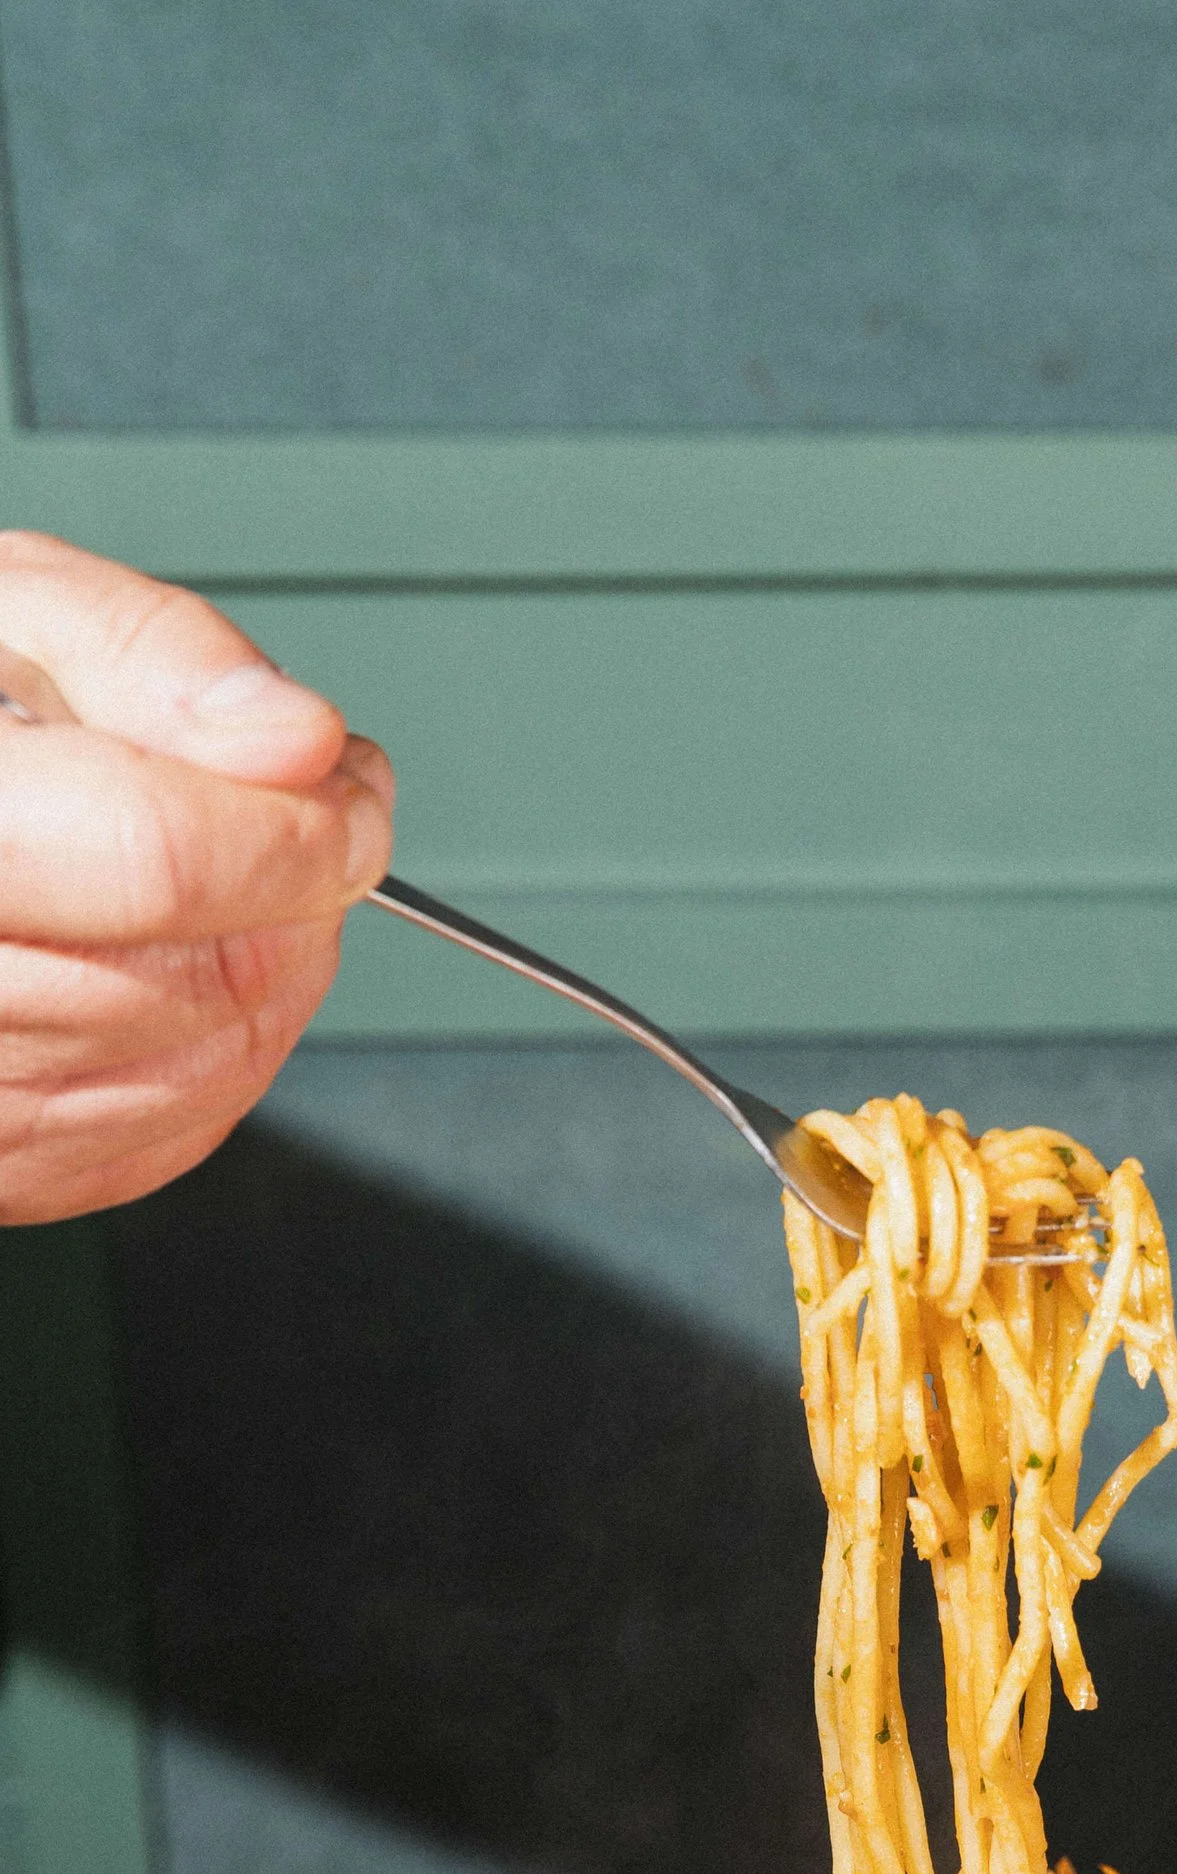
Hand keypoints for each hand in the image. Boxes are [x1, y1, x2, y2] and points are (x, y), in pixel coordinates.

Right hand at [0, 533, 392, 1223]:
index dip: (299, 829)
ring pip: (216, 1064)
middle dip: (301, 898)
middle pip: (207, 976)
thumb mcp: (7, 615)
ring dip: (280, 968)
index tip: (352, 796)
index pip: (161, 861)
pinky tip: (187, 960)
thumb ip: (151, 655)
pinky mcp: (8, 1166)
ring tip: (239, 878)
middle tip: (304, 825)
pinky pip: (178, 1133)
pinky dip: (227, 1045)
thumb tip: (296, 740)